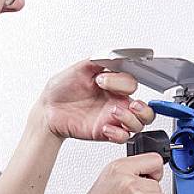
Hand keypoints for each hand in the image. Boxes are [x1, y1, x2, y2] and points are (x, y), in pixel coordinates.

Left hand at [39, 60, 154, 142]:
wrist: (47, 109)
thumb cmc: (61, 89)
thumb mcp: (79, 68)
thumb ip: (99, 60)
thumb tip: (115, 55)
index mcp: (114, 85)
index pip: (133, 84)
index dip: (121, 82)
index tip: (102, 80)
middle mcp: (117, 102)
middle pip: (146, 110)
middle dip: (143, 108)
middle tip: (131, 104)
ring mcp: (113, 119)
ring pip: (139, 125)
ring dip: (131, 119)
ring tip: (114, 113)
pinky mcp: (106, 133)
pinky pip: (123, 137)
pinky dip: (118, 133)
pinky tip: (105, 127)